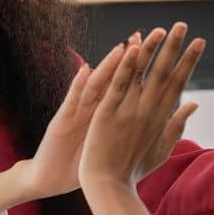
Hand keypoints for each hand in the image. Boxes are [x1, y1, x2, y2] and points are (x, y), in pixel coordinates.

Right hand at [15, 39, 131, 199]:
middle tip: (145, 36)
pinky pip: (72, 100)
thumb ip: (123, 129)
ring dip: (107, 66)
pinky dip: (79, 85)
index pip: (129, 87)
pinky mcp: (62, 120)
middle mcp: (93, 108)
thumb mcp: (105, 145)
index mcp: (107, 114)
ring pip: (95, 84)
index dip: (145, 70)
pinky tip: (86, 70)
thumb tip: (147, 119)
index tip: (162, 51)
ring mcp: (77, 112)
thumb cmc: (79, 164)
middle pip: (115, 78)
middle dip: (130, 58)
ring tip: (121, 48)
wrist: (50, 178)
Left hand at [79, 23, 205, 192]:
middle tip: (184, 25)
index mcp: (161, 118)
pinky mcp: (108, 113)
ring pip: (143, 75)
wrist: (109, 186)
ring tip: (162, 28)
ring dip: (153, 49)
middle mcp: (148, 111)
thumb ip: (177, 125)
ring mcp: (128, 111)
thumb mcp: (162, 149)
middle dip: (175, 47)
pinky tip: (133, 47)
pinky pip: (119, 85)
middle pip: (164, 73)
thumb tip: (192, 104)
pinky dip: (126, 67)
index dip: (188, 61)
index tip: (199, 42)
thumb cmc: (133, 171)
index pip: (178, 83)